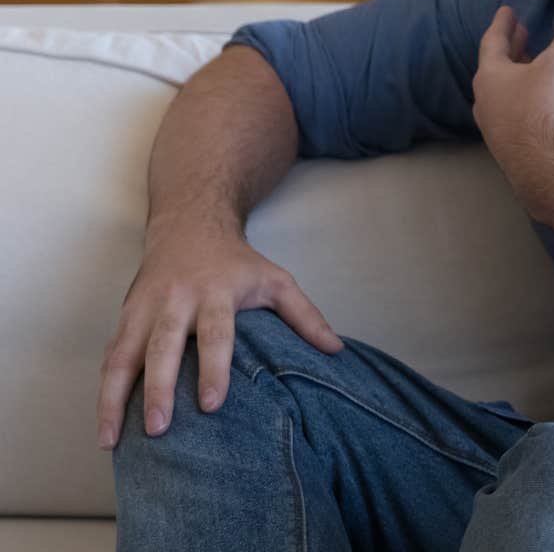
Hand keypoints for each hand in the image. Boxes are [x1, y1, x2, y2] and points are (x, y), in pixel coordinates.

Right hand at [98, 224, 341, 448]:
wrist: (190, 225)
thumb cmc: (238, 263)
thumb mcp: (277, 280)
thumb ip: (306, 316)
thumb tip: (336, 350)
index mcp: (216, 292)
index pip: (216, 333)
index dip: (215, 368)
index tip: (213, 404)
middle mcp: (176, 300)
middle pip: (164, 346)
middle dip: (159, 388)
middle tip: (159, 428)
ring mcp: (145, 308)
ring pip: (123, 354)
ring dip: (114, 398)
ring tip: (111, 440)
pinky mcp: (126, 315)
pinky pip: (110, 355)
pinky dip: (104, 388)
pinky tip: (105, 422)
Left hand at [472, 0, 553, 182]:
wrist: (539, 168)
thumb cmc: (541, 112)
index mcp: (491, 75)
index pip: (492, 41)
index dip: (502, 24)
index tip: (507, 10)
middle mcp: (485, 98)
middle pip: (495, 65)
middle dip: (510, 47)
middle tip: (520, 33)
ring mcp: (492, 124)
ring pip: (500, 90)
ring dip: (513, 74)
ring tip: (528, 64)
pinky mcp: (505, 143)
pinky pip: (507, 111)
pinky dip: (518, 98)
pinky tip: (532, 103)